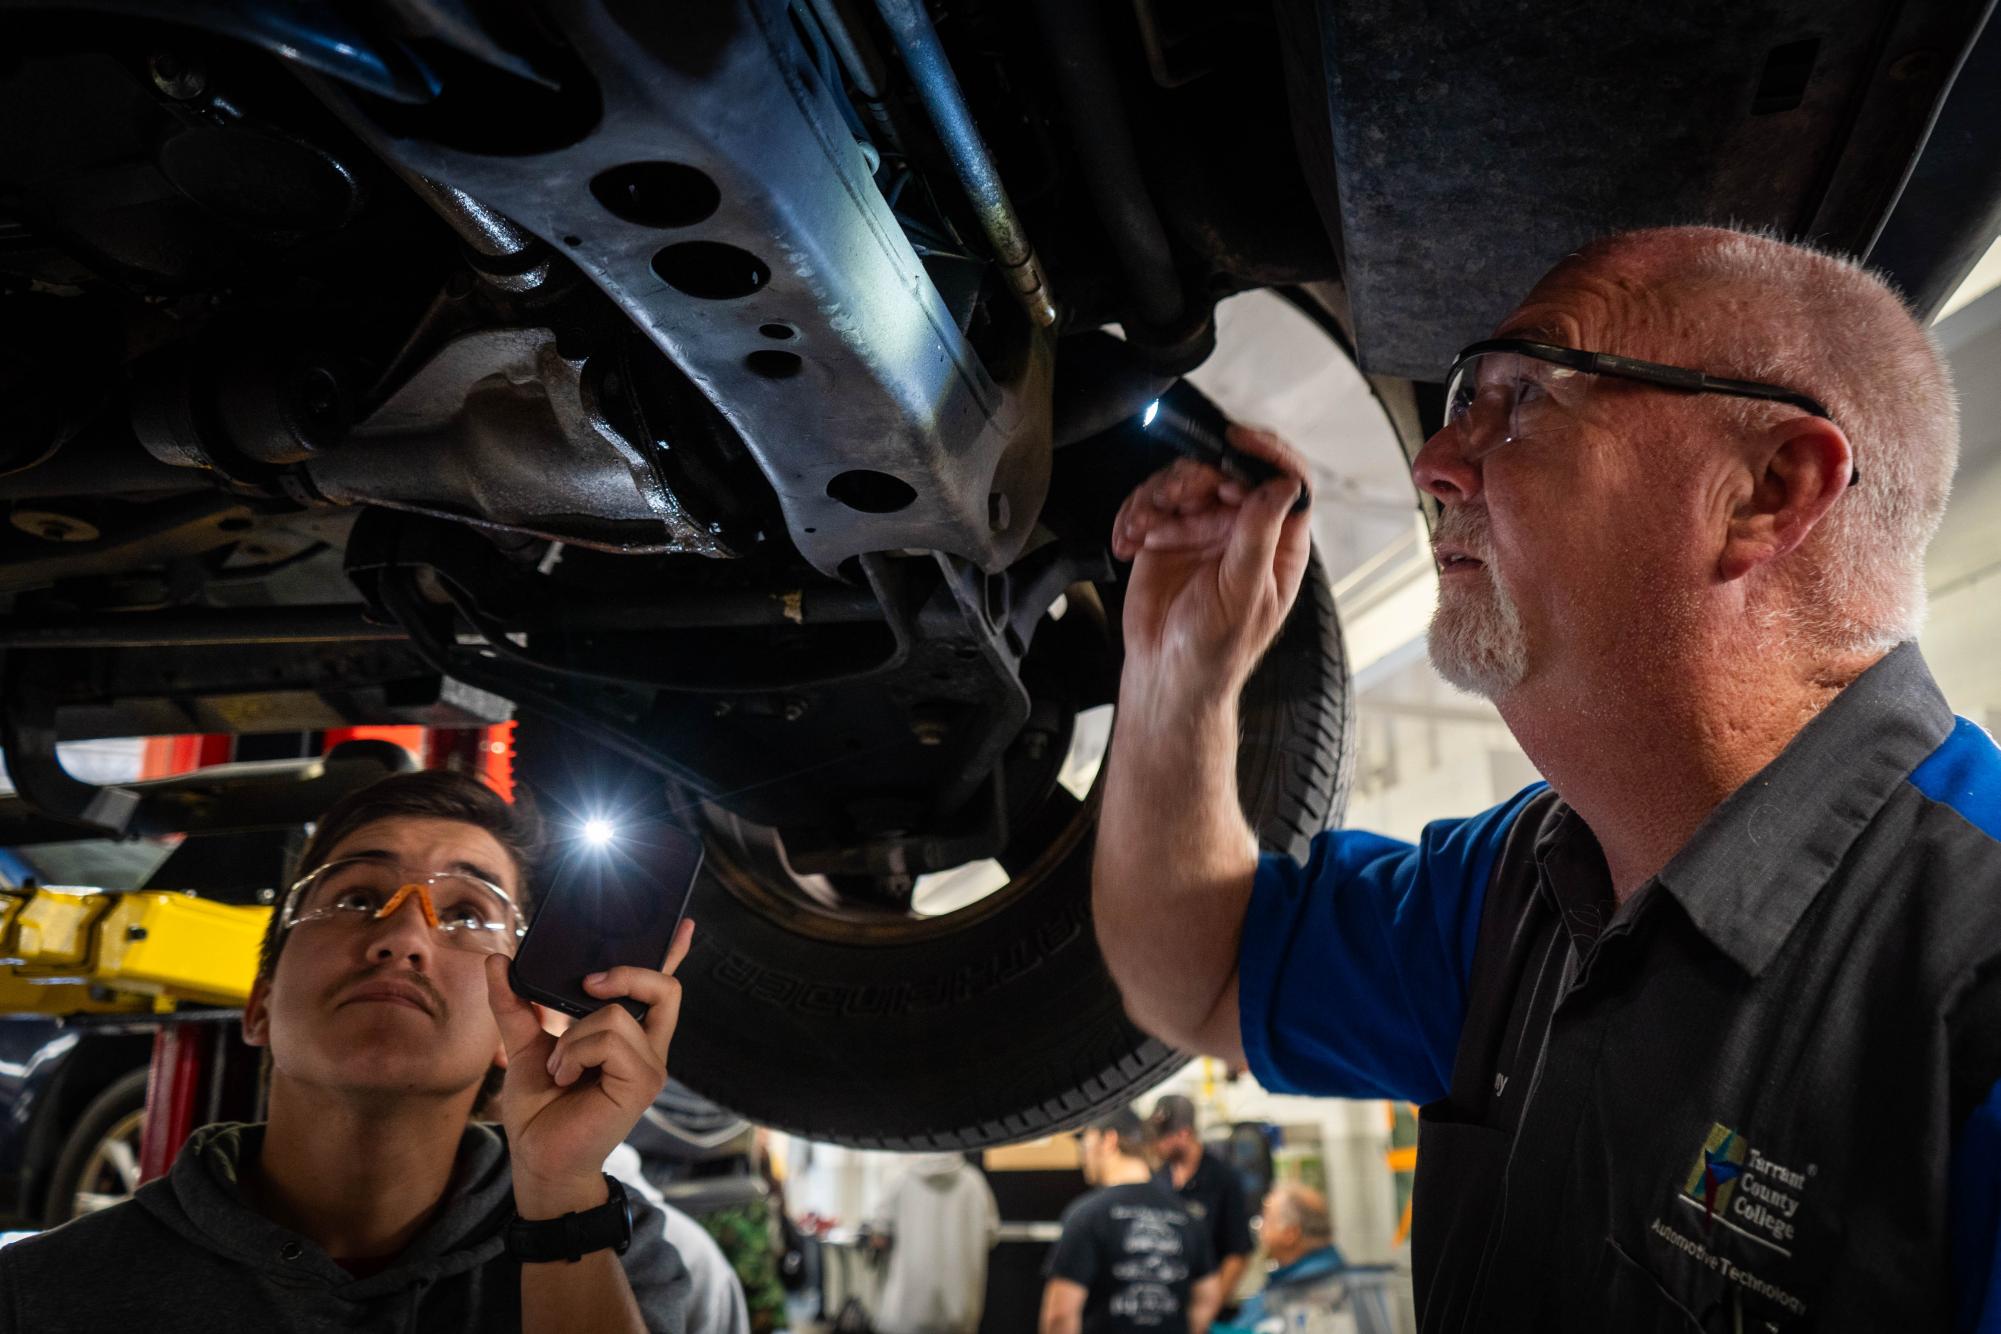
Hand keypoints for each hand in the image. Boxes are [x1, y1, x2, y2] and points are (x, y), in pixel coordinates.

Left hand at [484, 919, 694, 1215]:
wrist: (538, 1160)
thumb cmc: (540, 1110)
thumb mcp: (525, 1046)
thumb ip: (515, 1005)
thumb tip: (498, 961)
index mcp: (628, 1035)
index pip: (660, 988)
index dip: (674, 954)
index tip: (684, 924)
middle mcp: (648, 1047)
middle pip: (664, 987)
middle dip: (628, 973)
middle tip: (588, 985)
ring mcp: (650, 1066)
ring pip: (617, 1014)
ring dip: (573, 1036)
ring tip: (560, 1068)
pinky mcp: (643, 1083)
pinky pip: (610, 1039)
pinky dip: (575, 1052)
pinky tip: (565, 1078)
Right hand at [1111, 425, 1311, 702]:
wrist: (1166, 677)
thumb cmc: (1215, 650)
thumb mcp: (1243, 593)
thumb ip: (1259, 536)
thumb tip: (1283, 486)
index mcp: (1277, 542)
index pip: (1285, 481)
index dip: (1265, 452)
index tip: (1236, 439)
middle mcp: (1242, 529)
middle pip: (1224, 471)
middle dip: (1195, 478)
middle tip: (1173, 498)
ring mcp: (1202, 530)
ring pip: (1183, 481)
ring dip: (1155, 498)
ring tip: (1142, 530)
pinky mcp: (1165, 536)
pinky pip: (1148, 503)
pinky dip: (1132, 516)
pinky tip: (1127, 542)